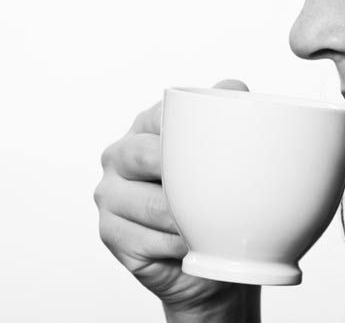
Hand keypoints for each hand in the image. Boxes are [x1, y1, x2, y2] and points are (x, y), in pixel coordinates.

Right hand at [94, 79, 258, 317]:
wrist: (212, 258)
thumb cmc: (219, 196)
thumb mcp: (224, 152)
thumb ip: (227, 112)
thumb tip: (235, 87)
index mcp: (145, 126)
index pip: (160, 115)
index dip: (188, 130)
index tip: (216, 148)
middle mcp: (119, 155)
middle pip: (145, 156)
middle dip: (184, 175)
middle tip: (220, 188)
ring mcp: (110, 195)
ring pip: (150, 204)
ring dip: (187, 218)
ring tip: (215, 224)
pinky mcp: (110, 233)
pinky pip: (145, 240)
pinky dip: (176, 246)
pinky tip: (194, 246)